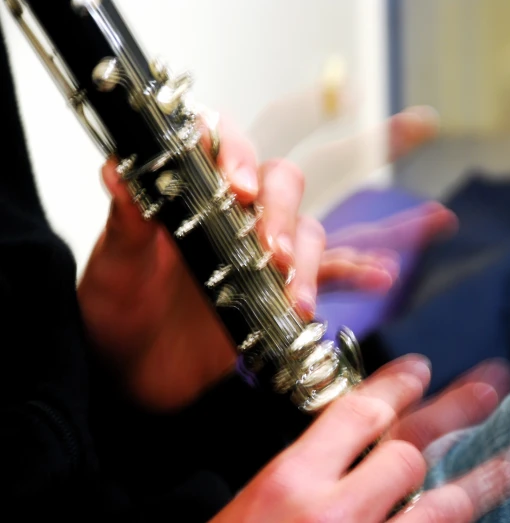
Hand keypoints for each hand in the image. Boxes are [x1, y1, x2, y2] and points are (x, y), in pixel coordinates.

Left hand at [77, 100, 449, 410]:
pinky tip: (379, 278)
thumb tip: (116, 171)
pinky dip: (357, 271)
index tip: (237, 189)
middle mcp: (232, 213)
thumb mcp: (114, 269)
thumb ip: (126, 223)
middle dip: (282, 216)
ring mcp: (261, 251)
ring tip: (297, 300)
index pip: (222, 145)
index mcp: (189, 193)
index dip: (236, 154)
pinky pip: (330, 272)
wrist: (134, 375)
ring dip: (309, 261)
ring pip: (308, 232)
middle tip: (273, 256)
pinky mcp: (280, 289)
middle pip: (279, 185)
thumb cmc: (116, 314)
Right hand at [212, 356, 509, 521]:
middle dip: (455, 412)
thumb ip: (305, 473)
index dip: (396, 385)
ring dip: (486, 475)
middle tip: (492, 383)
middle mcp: (332, 513)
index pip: (356, 414)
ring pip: (441, 503)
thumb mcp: (251, 506)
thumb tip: (360, 444)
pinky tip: (482, 511)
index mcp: (289, 482)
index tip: (420, 368)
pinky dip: (458, 522)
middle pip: (409, 449)